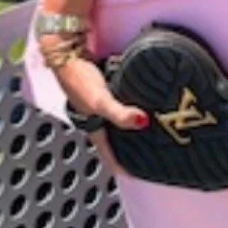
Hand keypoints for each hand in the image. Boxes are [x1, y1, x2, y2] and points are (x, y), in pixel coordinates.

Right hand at [43, 42, 149, 176]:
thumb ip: (120, 114)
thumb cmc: (78, 79)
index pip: (113, 158)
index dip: (127, 168)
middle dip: (136, 149)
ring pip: (123, 123)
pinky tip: (147, 102)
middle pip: (120, 142)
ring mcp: (104, 108)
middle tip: (159, 153)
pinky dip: (135, 106)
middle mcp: (100, 122)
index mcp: (96, 131)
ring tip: (158, 128)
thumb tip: (143, 122)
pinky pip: (125, 105)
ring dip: (137, 126)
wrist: (68, 52)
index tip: (145, 175)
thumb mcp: (100, 101)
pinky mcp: (108, 93)